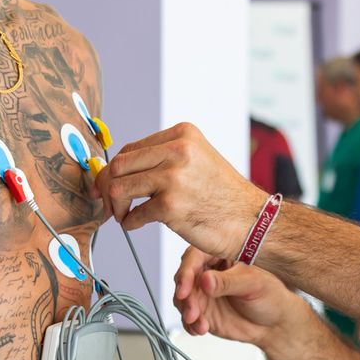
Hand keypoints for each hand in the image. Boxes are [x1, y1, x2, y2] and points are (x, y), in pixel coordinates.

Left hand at [93, 123, 266, 258]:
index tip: (108, 184)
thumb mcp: (197, 159)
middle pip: (119, 165)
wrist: (251, 221)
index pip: (132, 148)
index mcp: (183, 134)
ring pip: (119, 187)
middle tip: (108, 203)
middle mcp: (178, 150)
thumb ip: (163, 158)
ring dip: (115, 205)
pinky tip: (136, 224)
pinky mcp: (171, 205)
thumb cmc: (222, 195)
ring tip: (122, 215)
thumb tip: (117, 170)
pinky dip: (129, 222)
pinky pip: (133, 214)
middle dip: (107, 186)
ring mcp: (174, 177)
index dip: (114, 169)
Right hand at [172, 245, 305, 348]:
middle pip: (185, 279)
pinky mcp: (203, 312)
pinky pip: (188, 318)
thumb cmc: (270, 296)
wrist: (275, 324)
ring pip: (183, 299)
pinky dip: (191, 325)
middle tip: (192, 311)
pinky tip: (200, 329)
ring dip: (187, 312)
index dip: (186, 272)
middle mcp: (208, 272)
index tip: (185, 287)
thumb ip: (228, 282)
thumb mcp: (253, 284)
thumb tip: (206, 280)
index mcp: (220, 256)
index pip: (195, 257)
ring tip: (200, 323)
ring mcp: (204, 293)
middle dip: (185, 296)